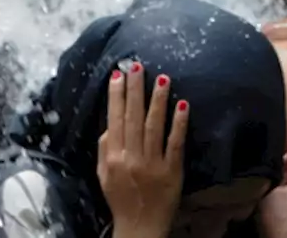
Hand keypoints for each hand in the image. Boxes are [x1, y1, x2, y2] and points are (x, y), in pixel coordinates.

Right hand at [98, 63, 188, 237]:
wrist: (139, 227)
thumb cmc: (120, 198)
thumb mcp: (103, 174)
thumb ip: (104, 148)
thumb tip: (109, 123)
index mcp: (113, 157)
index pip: (115, 120)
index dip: (116, 96)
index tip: (118, 73)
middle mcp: (131, 157)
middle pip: (133, 118)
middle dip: (135, 90)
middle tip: (138, 66)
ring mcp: (152, 164)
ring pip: (154, 126)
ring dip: (157, 101)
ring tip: (162, 78)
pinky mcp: (172, 171)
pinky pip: (175, 143)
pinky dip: (179, 124)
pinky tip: (183, 105)